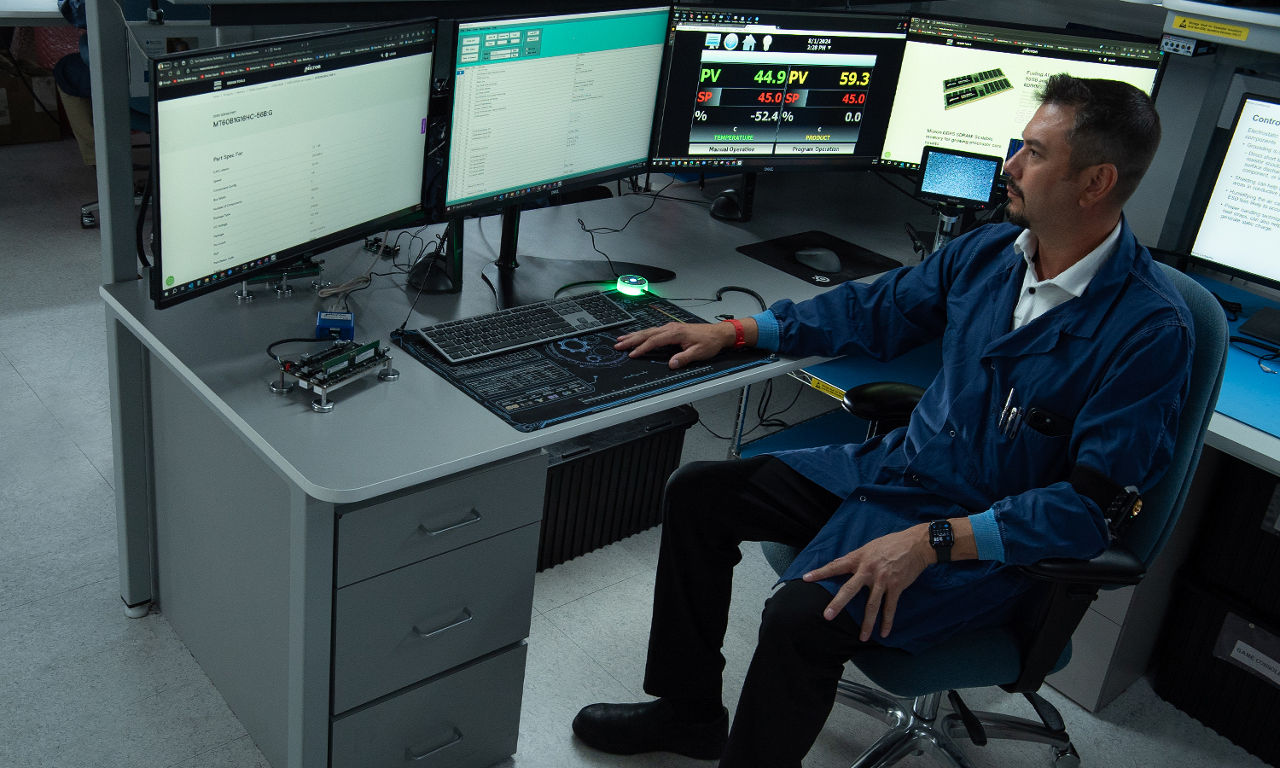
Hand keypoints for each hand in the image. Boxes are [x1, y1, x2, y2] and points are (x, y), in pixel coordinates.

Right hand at [614, 322, 735, 369]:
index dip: (642, 348)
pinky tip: (637, 336)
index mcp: (675, 333)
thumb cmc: (709, 342)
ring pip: (648, 331)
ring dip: (634, 335)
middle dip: (631, 339)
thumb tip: (671, 364)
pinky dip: (643, 334)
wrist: (718, 333)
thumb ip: (684, 358)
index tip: (632, 354)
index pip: (654, 341)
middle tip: (618, 345)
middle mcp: (671, 328)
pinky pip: (653, 331)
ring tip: (621, 339)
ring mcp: (670, 328)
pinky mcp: (672, 329)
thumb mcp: (698, 353)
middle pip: (647, 334)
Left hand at [802, 525, 932, 640]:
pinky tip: (884, 633)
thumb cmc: (892, 543)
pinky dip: (887, 621)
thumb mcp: (870, 546)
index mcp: (859, 558)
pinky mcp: (896, 587)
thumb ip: (857, 558)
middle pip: (849, 589)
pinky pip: (890, 607)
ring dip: (867, 623)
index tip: (806, 578)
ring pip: (872, 605)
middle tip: (827, 616)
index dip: (820, 572)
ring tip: (862, 638)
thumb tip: (845, 566)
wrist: (916, 544)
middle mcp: (868, 570)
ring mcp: (882, 580)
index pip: (836, 565)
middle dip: (838, 603)